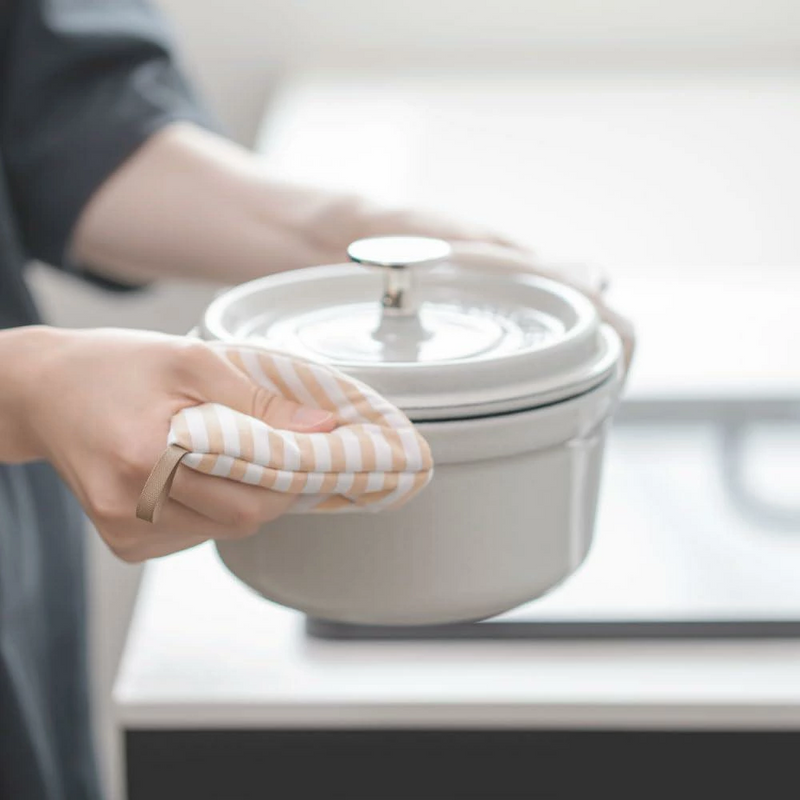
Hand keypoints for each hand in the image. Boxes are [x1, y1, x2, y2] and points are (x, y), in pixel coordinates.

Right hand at [6, 327, 335, 560]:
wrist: (42, 390)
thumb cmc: (118, 366)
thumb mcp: (191, 362)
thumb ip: (257, 400)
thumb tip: (321, 427)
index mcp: (145, 457)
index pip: (248, 498)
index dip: (288, 477)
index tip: (309, 453)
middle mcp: (131, 504)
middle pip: (239, 521)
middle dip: (271, 489)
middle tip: (276, 451)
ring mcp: (123, 529)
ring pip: (220, 532)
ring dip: (238, 499)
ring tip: (222, 454)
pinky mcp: (122, 541)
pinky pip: (191, 536)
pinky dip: (208, 510)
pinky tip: (191, 474)